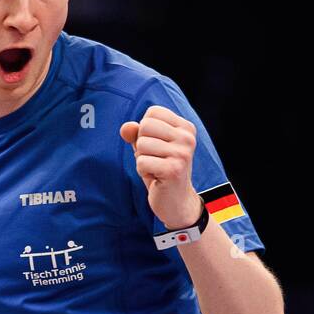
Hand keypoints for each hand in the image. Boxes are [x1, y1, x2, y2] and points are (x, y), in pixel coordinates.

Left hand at [119, 104, 201, 227]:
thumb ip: (136, 133)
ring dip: (142, 159)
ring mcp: (182, 153)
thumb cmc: (161, 170)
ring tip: (156, 168)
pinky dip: (143, 171)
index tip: (157, 146)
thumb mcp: (148, 147)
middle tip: (155, 159)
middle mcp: (187, 137)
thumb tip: (126, 127)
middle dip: (142, 145)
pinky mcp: (173, 170)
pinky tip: (156, 177)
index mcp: (185, 127)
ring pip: (141, 144)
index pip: (152, 112)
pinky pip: (141, 162)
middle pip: (145, 126)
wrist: (176, 201)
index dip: (145, 130)